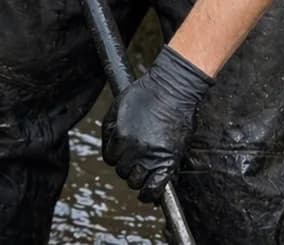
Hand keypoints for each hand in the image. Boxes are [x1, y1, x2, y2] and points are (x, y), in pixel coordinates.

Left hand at [102, 45, 213, 202]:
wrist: (174, 88)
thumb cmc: (147, 92)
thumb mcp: (119, 104)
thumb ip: (109, 127)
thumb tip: (108, 144)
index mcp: (120, 136)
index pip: (110, 158)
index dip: (115, 154)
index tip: (123, 151)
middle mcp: (134, 150)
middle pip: (122, 171)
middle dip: (126, 164)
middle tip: (135, 154)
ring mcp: (151, 157)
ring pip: (135, 182)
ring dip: (137, 177)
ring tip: (142, 168)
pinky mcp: (168, 161)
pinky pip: (154, 188)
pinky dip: (150, 194)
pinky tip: (148, 191)